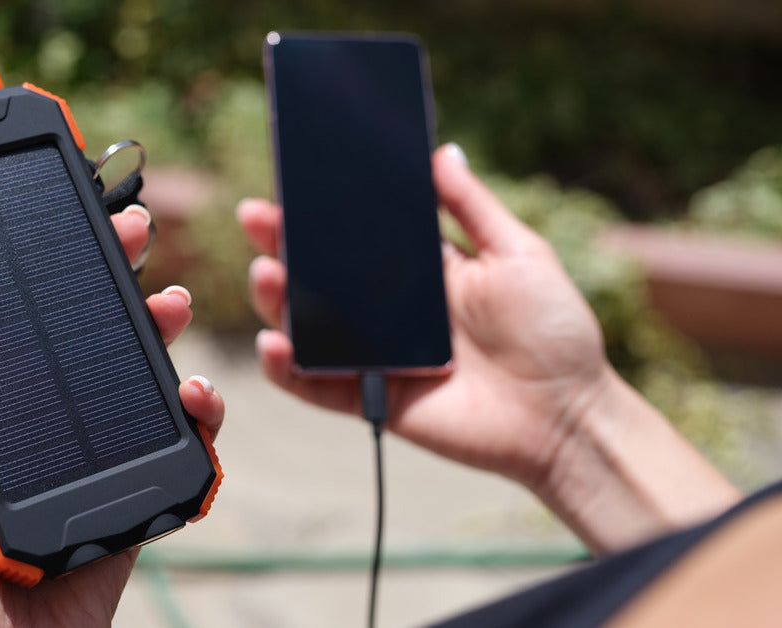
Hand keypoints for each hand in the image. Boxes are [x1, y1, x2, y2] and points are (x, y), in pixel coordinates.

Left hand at [0, 206, 224, 626]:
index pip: (2, 333)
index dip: (29, 275)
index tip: (58, 219)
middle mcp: (26, 438)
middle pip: (74, 346)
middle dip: (107, 284)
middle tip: (133, 232)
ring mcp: (80, 470)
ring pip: (128, 386)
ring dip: (156, 337)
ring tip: (172, 306)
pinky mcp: (125, 505)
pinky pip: (170, 451)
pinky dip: (195, 419)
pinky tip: (197, 397)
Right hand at [240, 145, 738, 551]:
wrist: (569, 416)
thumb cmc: (555, 332)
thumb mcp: (519, 254)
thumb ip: (473, 206)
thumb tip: (441, 150)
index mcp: (421, 271)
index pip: (358, 233)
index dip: (322, 210)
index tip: (292, 180)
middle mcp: (389, 310)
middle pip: (320, 275)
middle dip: (282, 244)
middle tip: (257, 217)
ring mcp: (376, 355)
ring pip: (308, 326)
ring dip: (277, 299)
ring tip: (266, 273)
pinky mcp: (372, 399)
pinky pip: (316, 385)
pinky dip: (288, 369)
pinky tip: (275, 343)